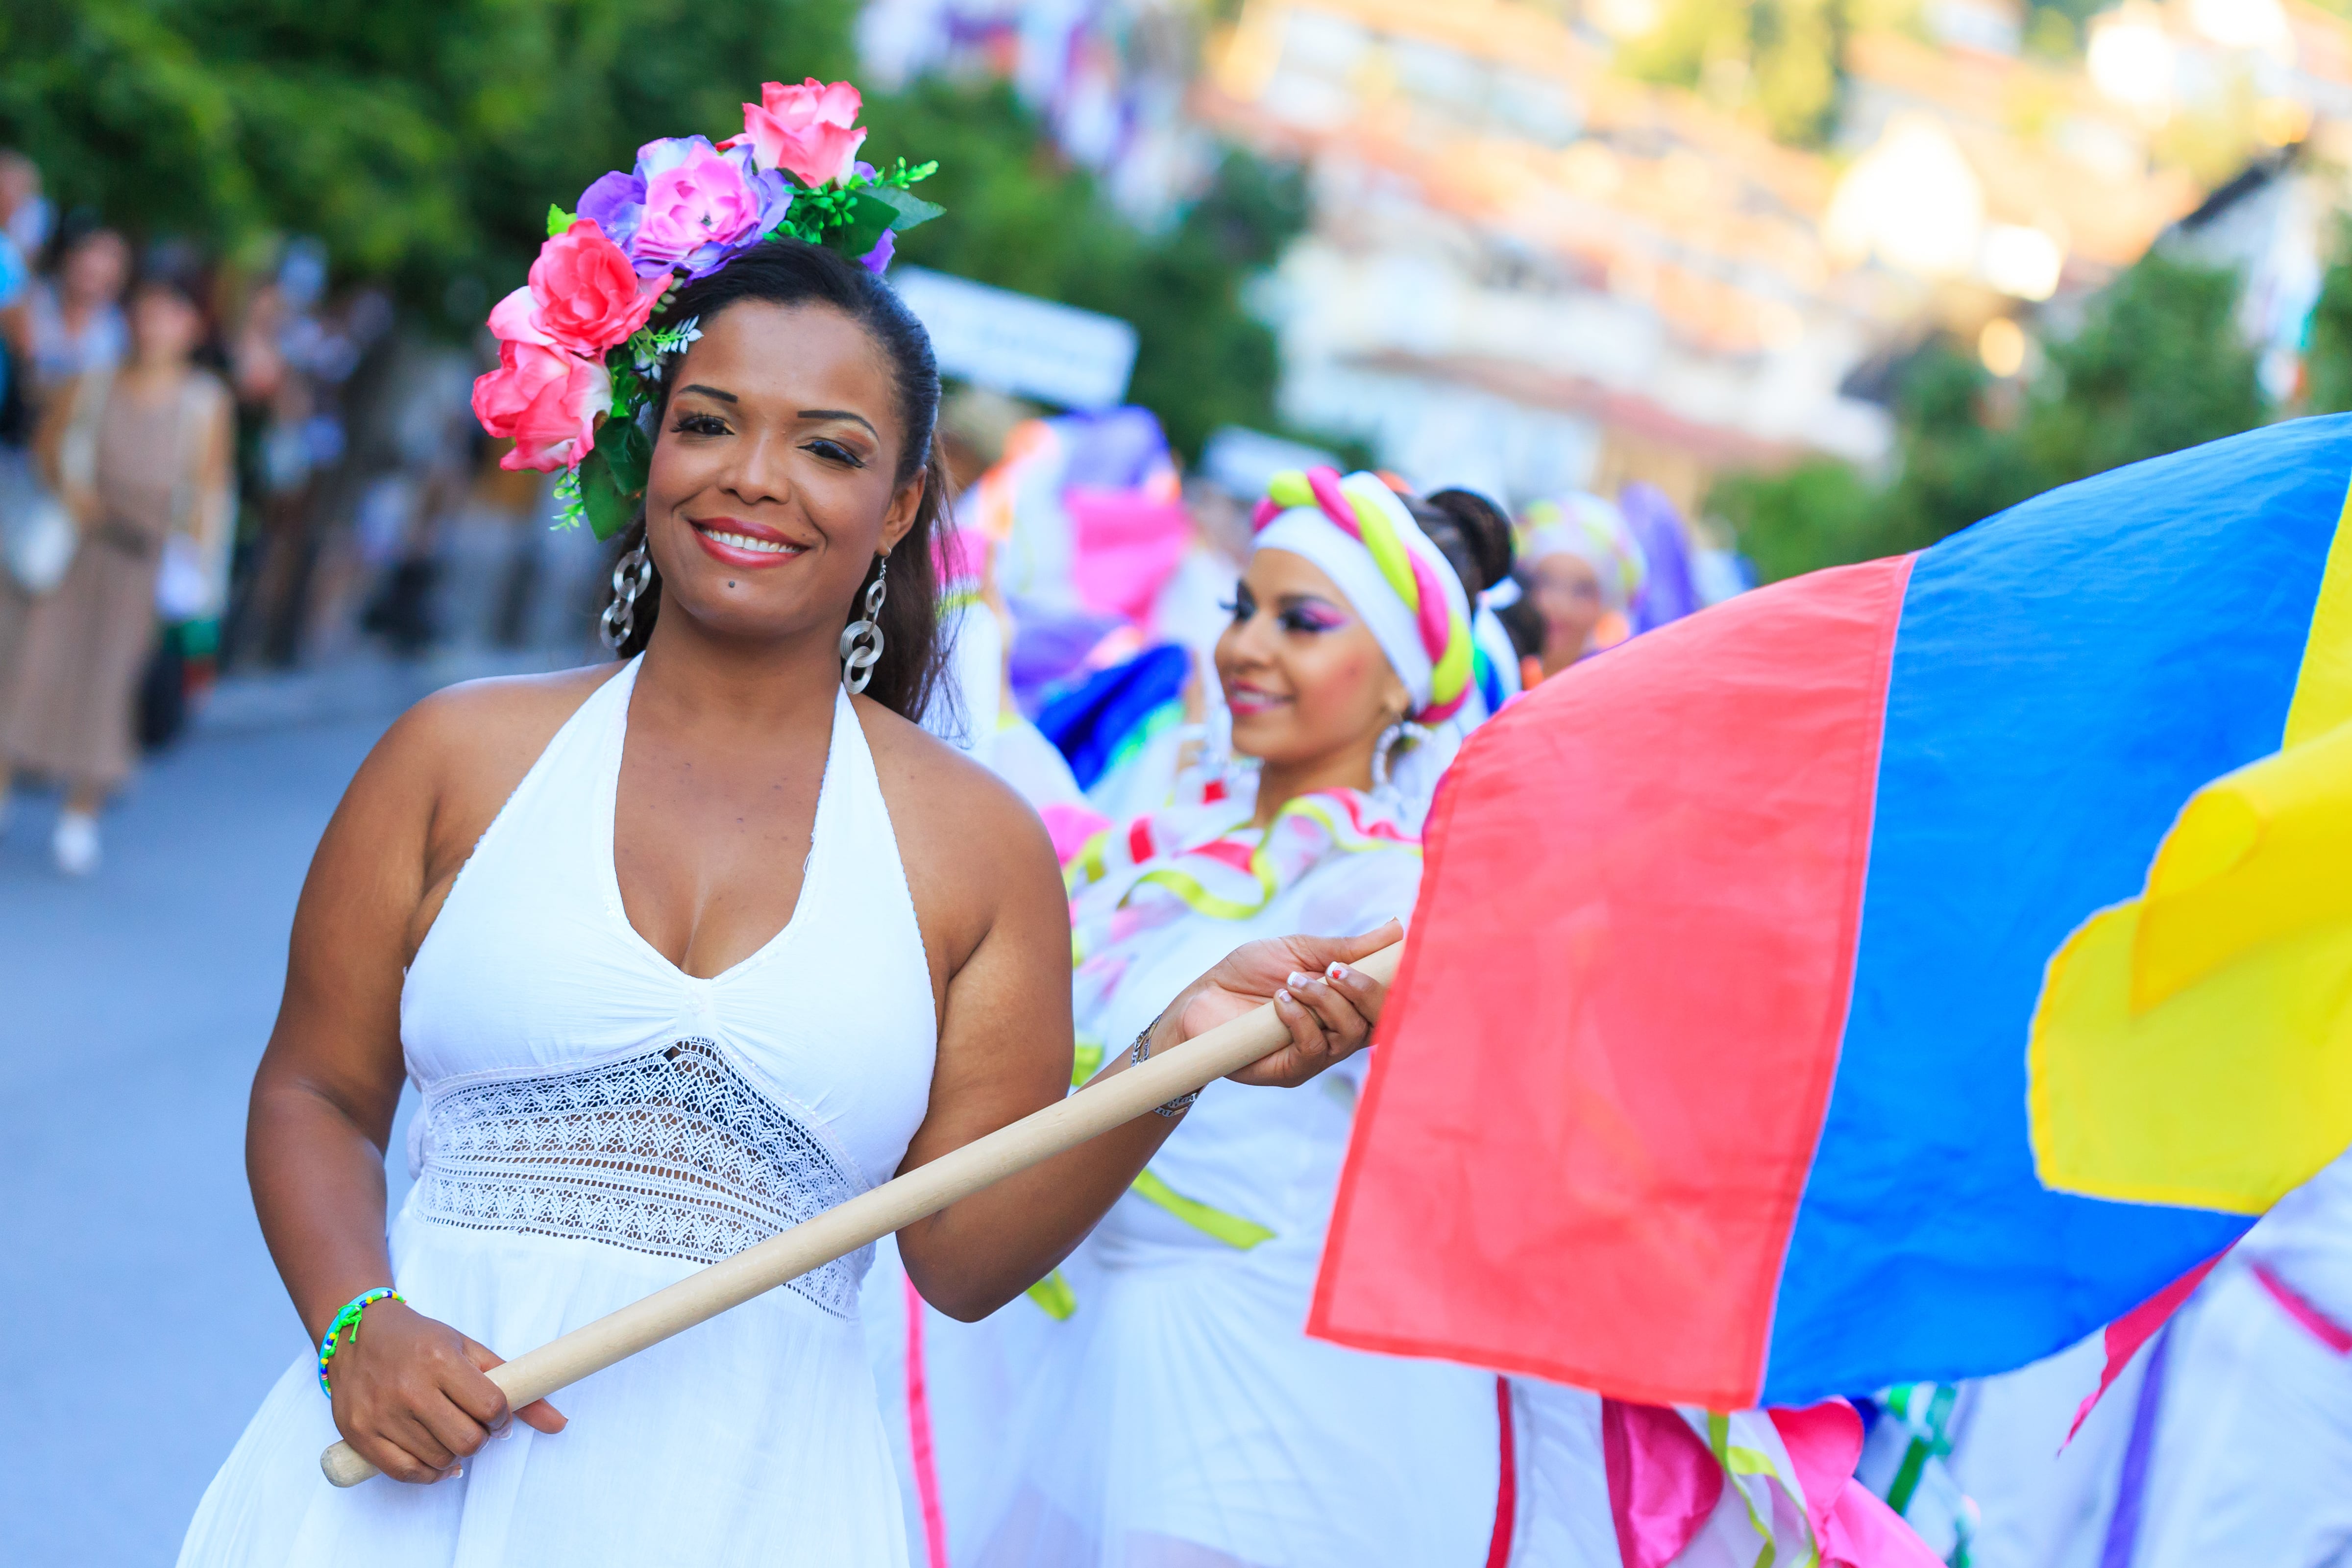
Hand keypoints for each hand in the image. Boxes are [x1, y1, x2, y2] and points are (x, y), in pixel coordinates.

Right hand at [325, 1300, 565, 1483]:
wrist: (358, 1334)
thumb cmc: (422, 1341)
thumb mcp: (469, 1349)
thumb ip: (515, 1383)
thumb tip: (560, 1423)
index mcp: (440, 1359)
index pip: (490, 1406)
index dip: (503, 1419)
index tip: (498, 1416)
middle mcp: (409, 1387)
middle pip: (467, 1441)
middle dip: (481, 1439)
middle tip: (474, 1426)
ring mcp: (381, 1413)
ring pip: (439, 1460)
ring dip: (455, 1455)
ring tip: (450, 1433)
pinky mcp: (360, 1434)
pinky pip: (406, 1473)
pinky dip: (429, 1473)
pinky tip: (436, 1458)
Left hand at [1161, 919, 1400, 1089]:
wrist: (1201, 997)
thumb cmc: (1248, 973)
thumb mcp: (1299, 950)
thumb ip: (1347, 948)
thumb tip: (1396, 929)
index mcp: (1346, 1004)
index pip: (1390, 1003)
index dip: (1401, 984)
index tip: (1399, 956)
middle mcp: (1338, 1033)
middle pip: (1379, 1022)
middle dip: (1365, 991)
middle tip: (1334, 969)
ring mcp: (1317, 1054)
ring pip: (1349, 1035)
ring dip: (1325, 1002)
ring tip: (1294, 980)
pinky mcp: (1292, 1070)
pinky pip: (1315, 1049)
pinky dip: (1301, 1019)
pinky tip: (1280, 1001)